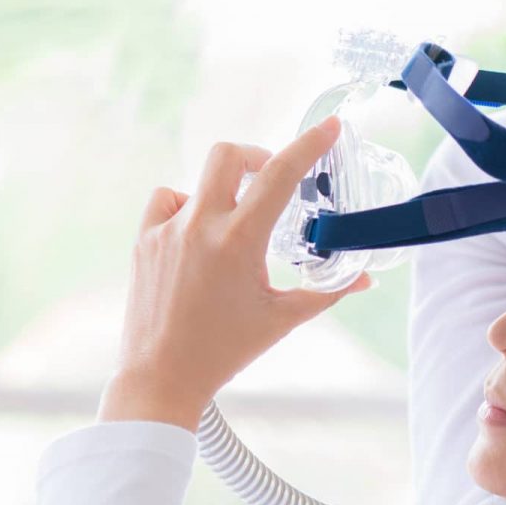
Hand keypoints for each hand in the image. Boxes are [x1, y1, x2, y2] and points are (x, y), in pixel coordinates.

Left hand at [99, 115, 372, 429]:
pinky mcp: (143, 242)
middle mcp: (199, 227)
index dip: (309, 145)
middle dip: (254, 156)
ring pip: (196, 181)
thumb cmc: (223, 351)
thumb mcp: (281, 320)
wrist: (161, 377)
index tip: (329, 127)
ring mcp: (166, 231)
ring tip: (231, 227)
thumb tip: (362, 280)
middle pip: (228, 154)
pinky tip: (195, 235)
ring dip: (220, 191)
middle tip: (268, 176)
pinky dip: (184, 208)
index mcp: (238, 241)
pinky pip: (165, 202)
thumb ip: (325, 293)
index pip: (280, 175)